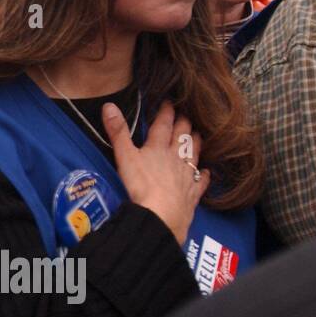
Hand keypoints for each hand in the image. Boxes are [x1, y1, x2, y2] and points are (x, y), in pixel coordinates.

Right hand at [103, 101, 209, 244]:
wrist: (161, 215)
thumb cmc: (141, 185)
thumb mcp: (124, 156)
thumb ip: (118, 132)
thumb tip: (108, 105)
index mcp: (158, 147)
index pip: (164, 125)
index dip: (167, 112)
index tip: (170, 101)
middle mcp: (175, 158)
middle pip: (182, 137)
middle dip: (184, 123)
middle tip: (186, 114)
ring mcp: (186, 176)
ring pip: (194, 154)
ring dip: (196, 143)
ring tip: (198, 134)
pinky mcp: (192, 194)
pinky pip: (200, 181)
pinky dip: (203, 175)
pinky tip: (206, 171)